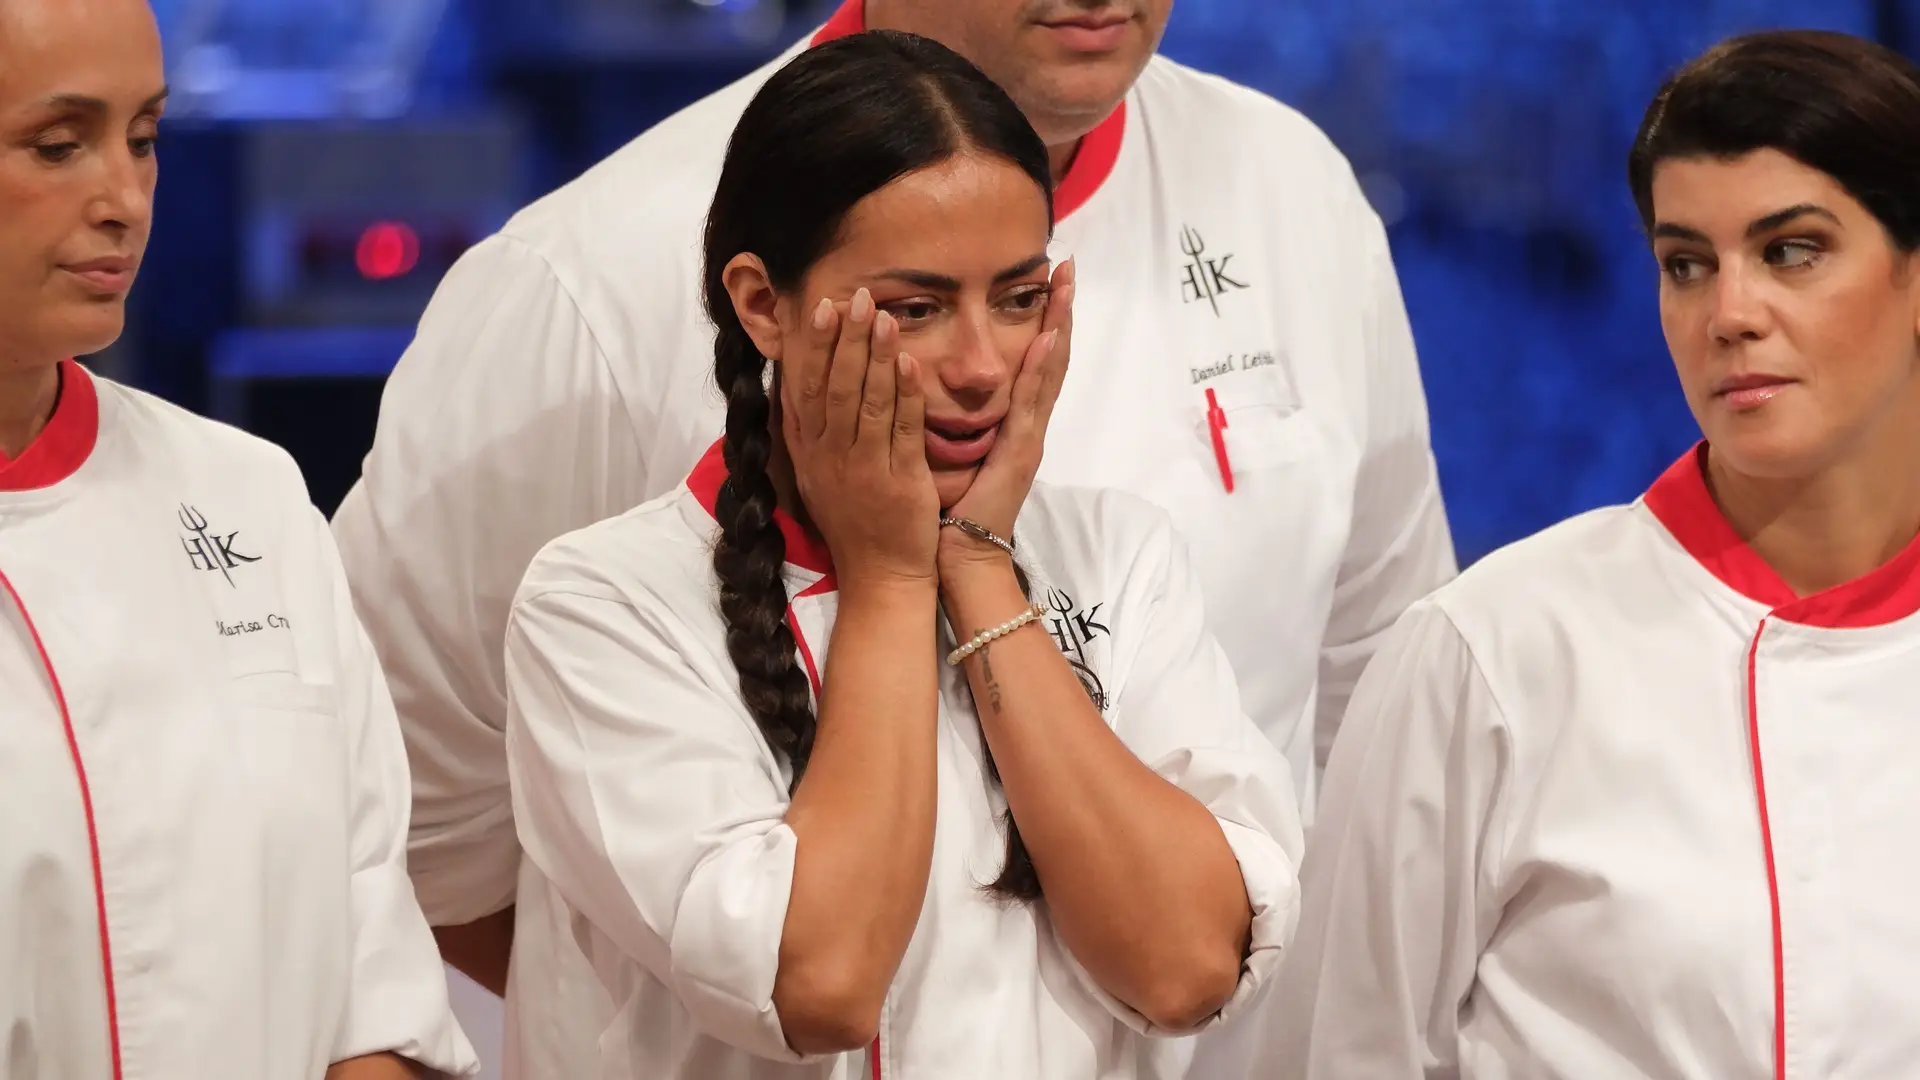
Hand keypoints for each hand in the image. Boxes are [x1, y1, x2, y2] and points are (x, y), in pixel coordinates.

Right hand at [782, 288, 941, 590]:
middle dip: (844, 339)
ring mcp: (863, 470)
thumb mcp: (819, 474)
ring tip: (882, 316)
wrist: (880, 576)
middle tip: (854, 296)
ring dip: (874, 356)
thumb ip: (809, 431)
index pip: (806, 389)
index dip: (813, 346)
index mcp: (811, 453)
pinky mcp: (899, 482)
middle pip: (834, 388)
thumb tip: (793, 383)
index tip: (821, 307)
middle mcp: (831, 458)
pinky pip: (901, 430)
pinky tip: (910, 362)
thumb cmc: (854, 521)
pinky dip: (906, 394)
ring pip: (865, 402)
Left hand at [940, 258, 1074, 568]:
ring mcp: (1028, 438)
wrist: (958, 555)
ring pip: (1050, 373)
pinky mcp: (1019, 454)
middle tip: (1067, 268)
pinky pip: (1031, 405)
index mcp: (1011, 423)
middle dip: (1060, 311)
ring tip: (1065, 287)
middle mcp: (1026, 425)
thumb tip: (928, 379)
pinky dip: (1042, 371)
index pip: (1032, 361)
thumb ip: (952, 415)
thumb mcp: (952, 448)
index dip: (1042, 320)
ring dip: (1060, 327)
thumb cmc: (949, 507)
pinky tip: (1048, 340)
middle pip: (1051, 357)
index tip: (1045, 279)